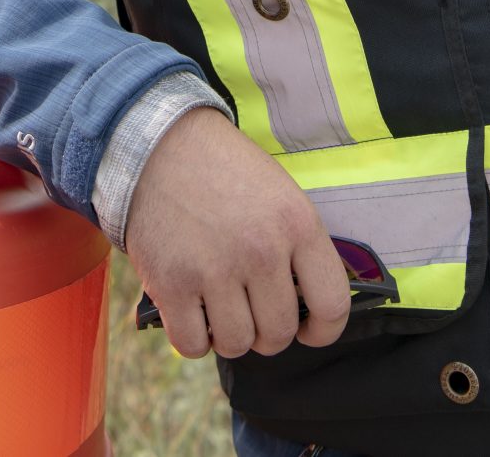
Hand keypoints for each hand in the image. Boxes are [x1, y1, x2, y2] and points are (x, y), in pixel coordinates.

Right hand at [124, 107, 350, 360]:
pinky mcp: (171, 283)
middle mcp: (262, 251)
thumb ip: (298, 247)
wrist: (157, 145)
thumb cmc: (224, 172)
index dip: (323, 330)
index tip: (308, 331)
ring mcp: (215, 270)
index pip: (332, 306)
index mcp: (298, 225)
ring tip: (219, 309)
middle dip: (267, 333)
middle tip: (252, 311)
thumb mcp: (281, 194)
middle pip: (280, 333)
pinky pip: (192, 345)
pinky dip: (193, 339)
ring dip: (229, 336)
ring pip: (237, 344)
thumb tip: (309, 307)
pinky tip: (192, 314)